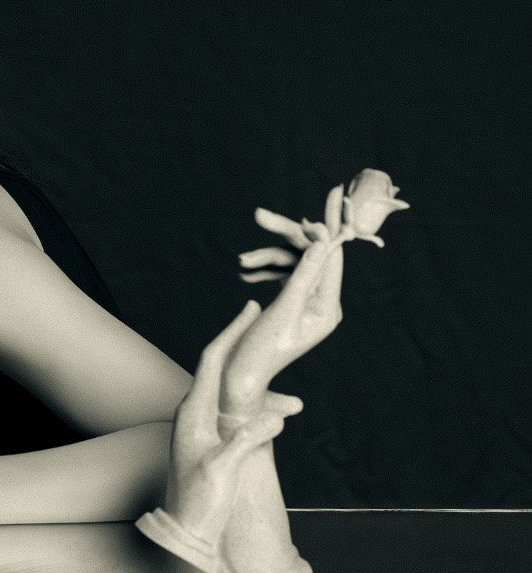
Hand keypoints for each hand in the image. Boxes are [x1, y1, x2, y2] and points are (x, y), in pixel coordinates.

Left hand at [165, 301, 301, 547]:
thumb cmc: (199, 503)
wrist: (185, 531)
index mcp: (192, 413)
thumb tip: (276, 417)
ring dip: (266, 396)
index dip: (232, 332)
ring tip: (296, 405)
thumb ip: (246, 441)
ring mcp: (202, 427)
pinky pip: (239, 416)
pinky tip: (283, 420)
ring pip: (237, 397)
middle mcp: (194, 414)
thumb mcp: (222, 470)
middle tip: (267, 323)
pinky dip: (262, 413)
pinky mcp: (211, 441)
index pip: (212, 360)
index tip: (250, 308)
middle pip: (224, 369)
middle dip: (250, 351)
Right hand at [223, 185, 344, 412]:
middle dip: (285, 237)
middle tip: (261, 215)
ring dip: (267, 258)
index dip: (329, 224)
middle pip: (310, 256)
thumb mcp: (283, 310)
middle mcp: (321, 304)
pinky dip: (265, 272)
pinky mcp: (289, 305)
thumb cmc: (260, 351)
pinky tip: (247, 273)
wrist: (238, 378)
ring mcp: (305, 304)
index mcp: (328, 308)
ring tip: (243, 262)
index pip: (332, 257)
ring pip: (292, 264)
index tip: (334, 194)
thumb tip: (323, 241)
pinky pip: (282, 277)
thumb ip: (303, 274)